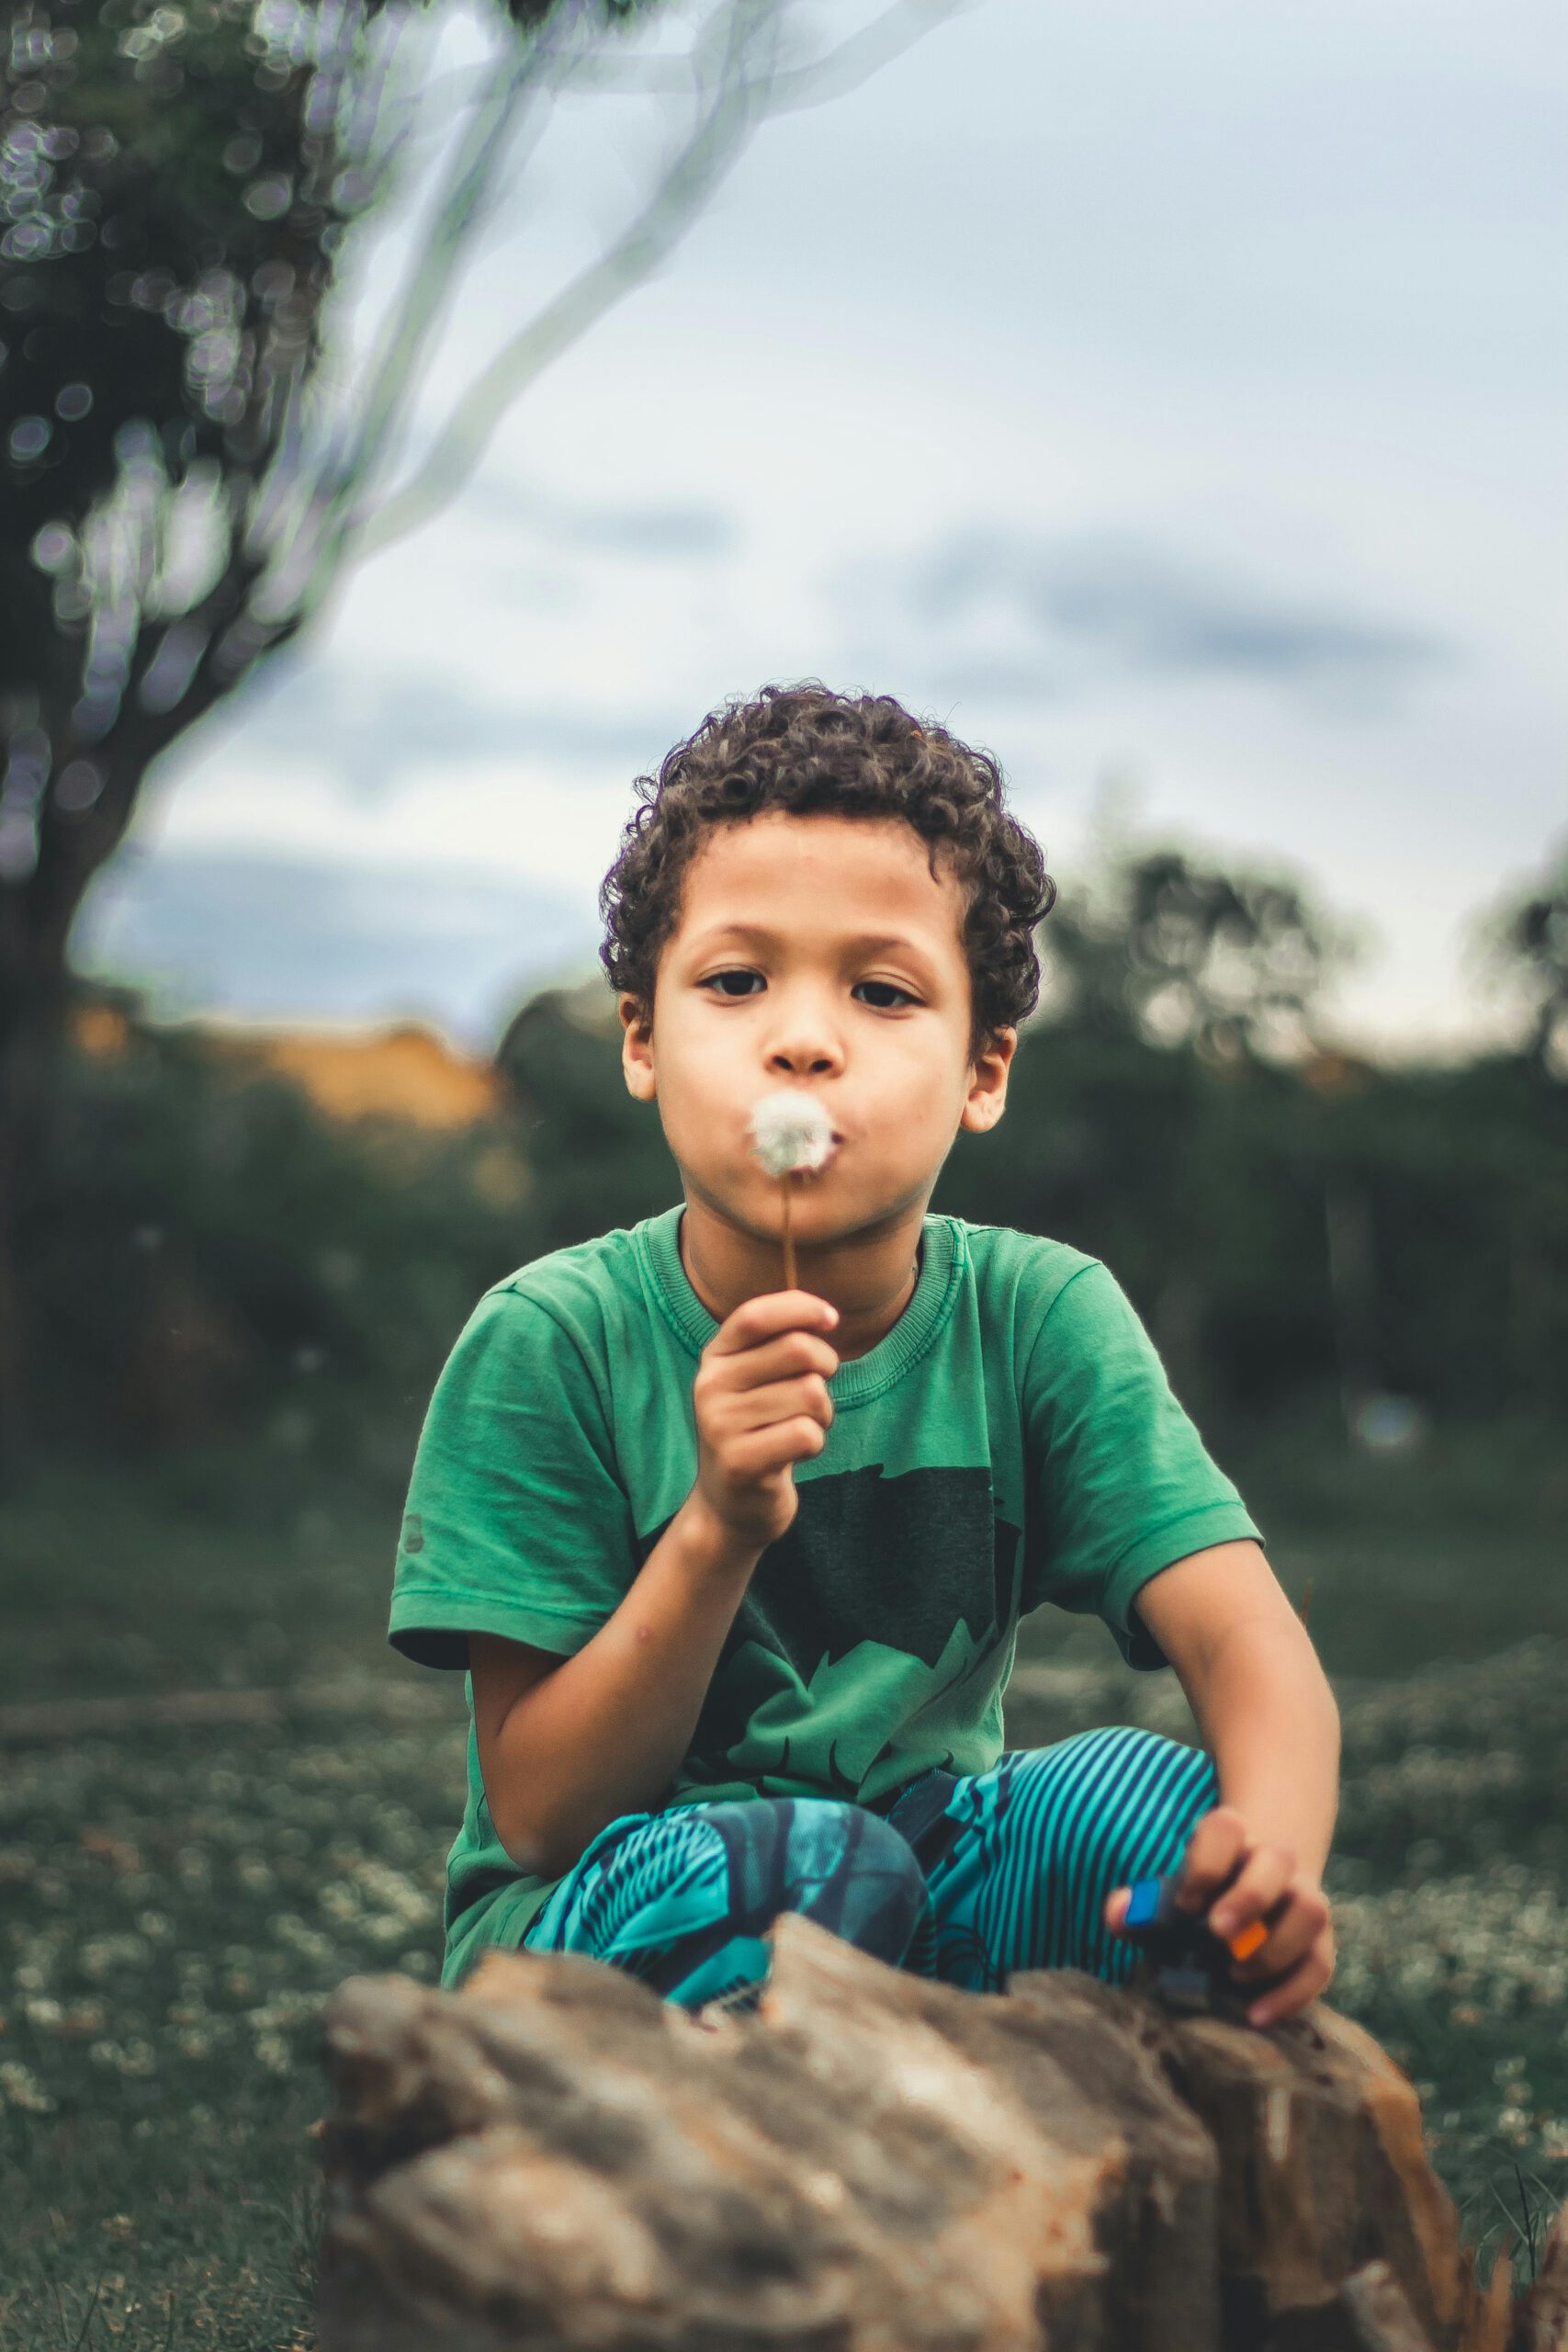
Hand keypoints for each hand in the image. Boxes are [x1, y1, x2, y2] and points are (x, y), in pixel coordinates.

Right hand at [690, 1289, 839, 1552]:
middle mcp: (709, 1386)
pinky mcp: (740, 1462)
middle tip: (819, 1391)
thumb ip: (780, 1343)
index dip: (801, 1308)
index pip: (755, 1314)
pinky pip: (807, 1434)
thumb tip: (826, 1316)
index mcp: (714, 1358)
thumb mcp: (756, 1381)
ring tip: (802, 1427)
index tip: (832, 1319)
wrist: (728, 1506)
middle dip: (826, 1366)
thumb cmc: (757, 1431)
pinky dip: (816, 1442)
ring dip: (823, 1413)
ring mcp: (720, 1425)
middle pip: (797, 1350)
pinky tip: (796, 1453)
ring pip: (810, 1394)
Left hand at [1105, 1804, 1334, 2027]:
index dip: (1207, 1862)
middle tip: (1217, 1933)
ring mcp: (1302, 1898)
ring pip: (1311, 1909)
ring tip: (1235, 1974)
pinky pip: (1320, 1965)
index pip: (1226, 1828)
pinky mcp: (1319, 1942)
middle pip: (1278, 1859)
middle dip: (1249, 1897)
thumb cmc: (1197, 1900)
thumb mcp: (1164, 1896)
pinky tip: (1256, 2015)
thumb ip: (1135, 1904)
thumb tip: (1119, 1915)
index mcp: (1232, 1839)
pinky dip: (1292, 1994)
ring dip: (1276, 1946)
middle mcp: (1273, 1861)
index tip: (1184, 1904)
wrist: (1251, 1896)